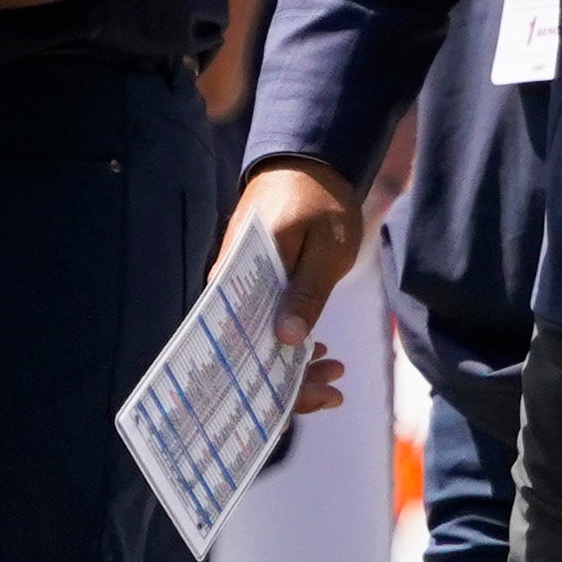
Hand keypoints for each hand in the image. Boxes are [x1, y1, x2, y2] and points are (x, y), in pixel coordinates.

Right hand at [224, 158, 362, 414]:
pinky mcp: (249, 286)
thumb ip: (307, 291)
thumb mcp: (326, 247)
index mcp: (238, 276)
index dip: (268, 381)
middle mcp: (227, 287)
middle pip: (245, 351)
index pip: (238, 343)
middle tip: (333, 391)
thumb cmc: (321, 201)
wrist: (309, 164)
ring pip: (256, 339)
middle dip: (287, 382)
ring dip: (291, 363)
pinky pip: (261, 322)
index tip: (308, 398)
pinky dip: (287, 340)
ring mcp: (236, 288)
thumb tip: (287, 341)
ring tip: (334, 371)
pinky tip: (315, 350)